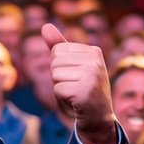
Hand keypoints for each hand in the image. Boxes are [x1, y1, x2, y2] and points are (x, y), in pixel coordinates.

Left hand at [41, 23, 116, 143]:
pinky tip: (76, 101)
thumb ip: (58, 46)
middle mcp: (96, 61)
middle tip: (74, 87)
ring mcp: (93, 75)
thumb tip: (45, 25)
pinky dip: (62, 99)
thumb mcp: (72, 65)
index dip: (59, 67)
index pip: (57, 51)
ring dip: (60, 87)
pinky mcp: (86, 91)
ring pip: (55, 75)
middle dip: (58, 77)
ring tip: (75, 93)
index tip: (75, 76)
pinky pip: (58, 90)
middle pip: (54, 62)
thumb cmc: (82, 89)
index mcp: (93, 51)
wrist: (98, 118)